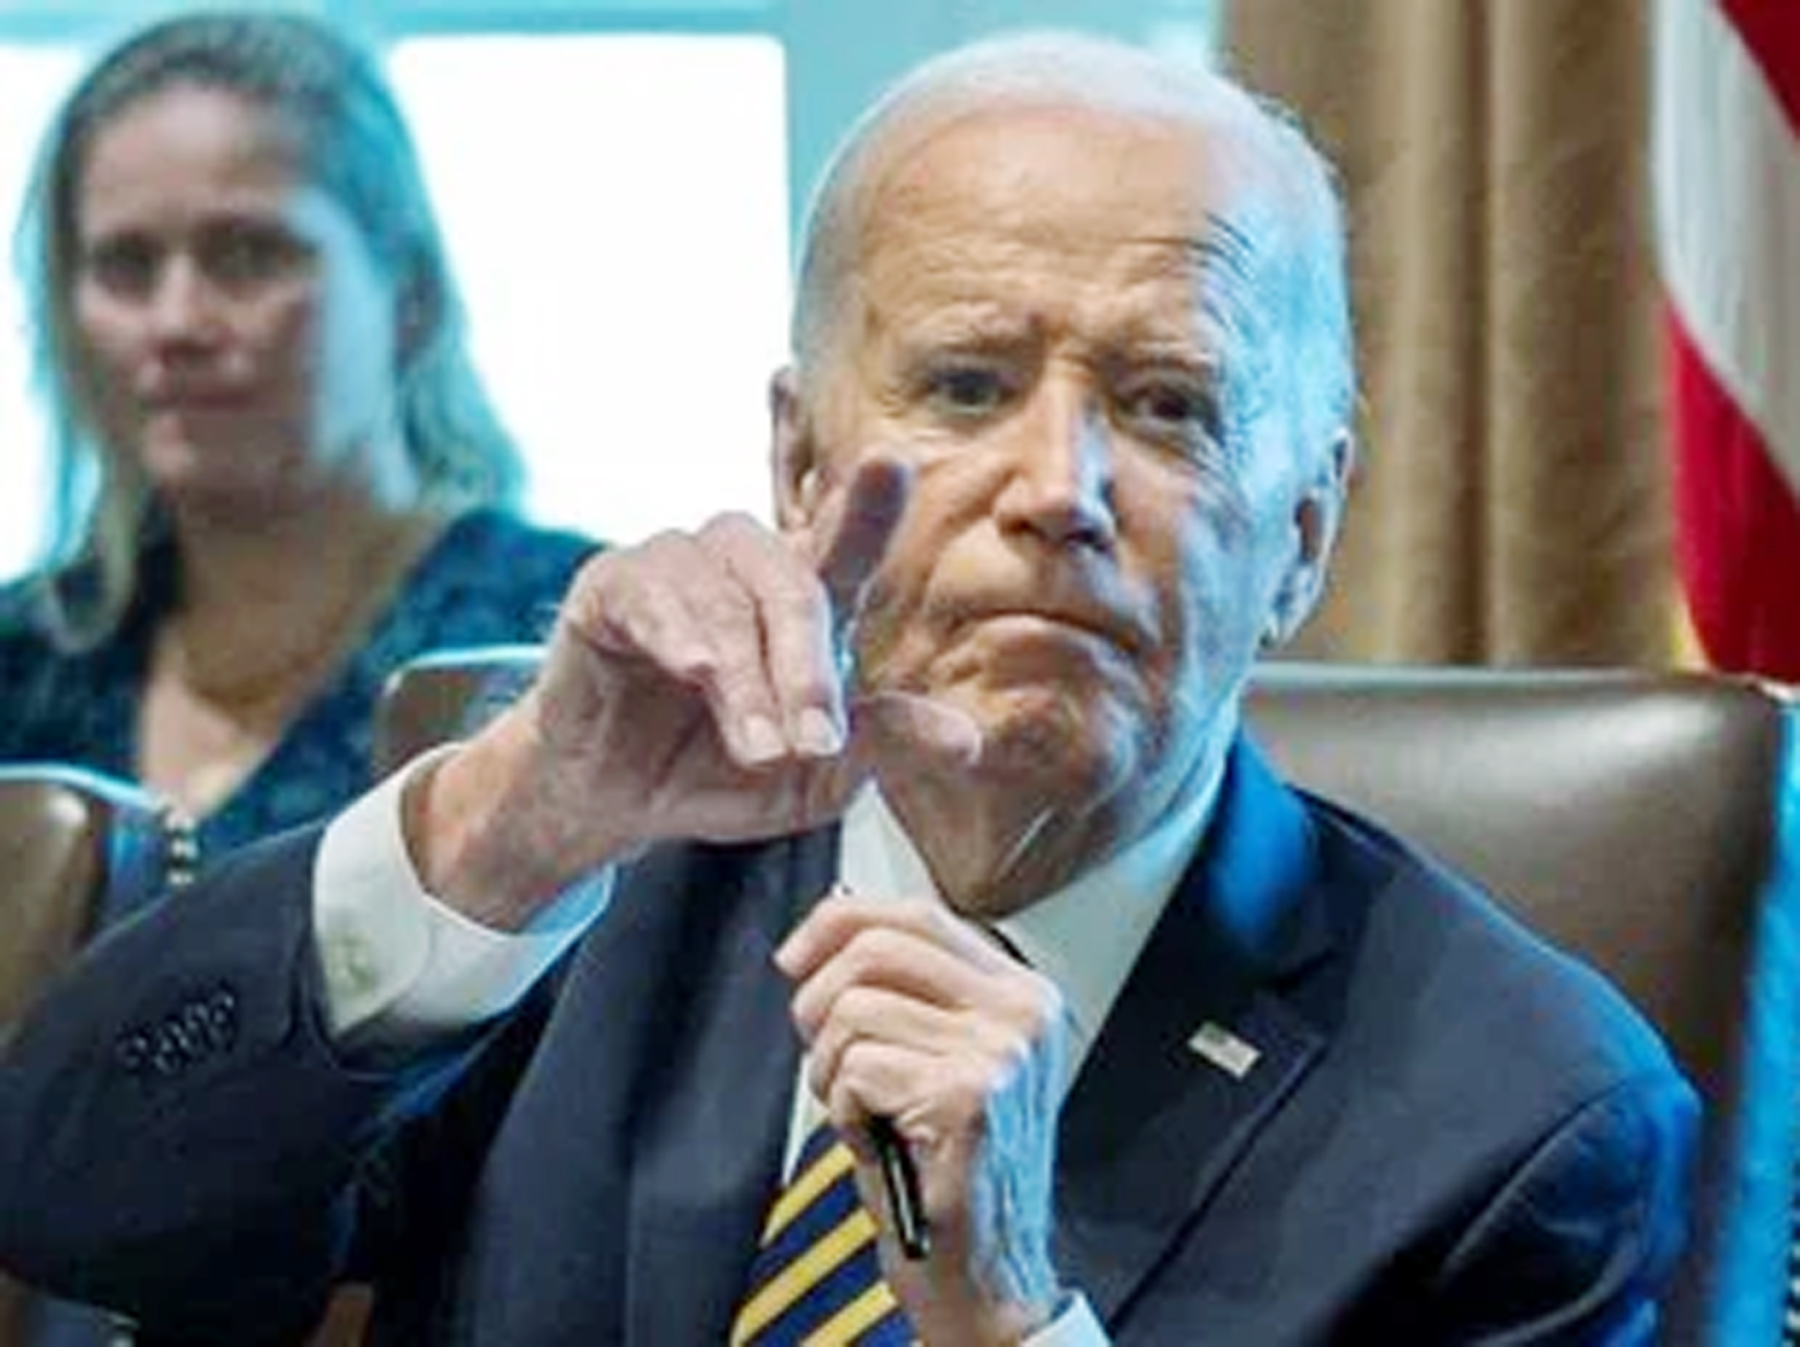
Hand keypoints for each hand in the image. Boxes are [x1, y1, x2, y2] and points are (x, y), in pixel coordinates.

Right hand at [412, 454, 979, 924]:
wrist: (619, 806)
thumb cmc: (720, 774)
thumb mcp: (816, 777)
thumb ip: (885, 744)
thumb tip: (968, 741)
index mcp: (805, 599)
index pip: (847, 542)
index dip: (869, 502)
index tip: (890, 462)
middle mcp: (746, 566)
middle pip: (795, 584)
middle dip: (809, 668)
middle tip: (814, 744)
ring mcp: (678, 567)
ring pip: (727, 599)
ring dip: (746, 678)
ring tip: (758, 749)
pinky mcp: (610, 586)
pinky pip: (650, 593)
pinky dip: (678, 634)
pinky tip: (692, 669)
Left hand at [776, 889, 1069, 1344]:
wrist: (986, 1270)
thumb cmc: (948, 1167)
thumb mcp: (939, 1053)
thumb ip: (906, 986)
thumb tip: (832, 920)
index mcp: (1020, 991)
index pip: (918, 914)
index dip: (840, 921)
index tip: (798, 955)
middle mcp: (1021, 1012)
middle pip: (878, 947)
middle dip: (819, 998)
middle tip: (823, 1050)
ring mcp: (1000, 1051)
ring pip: (855, 1010)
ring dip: (831, 1068)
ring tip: (861, 1110)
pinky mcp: (967, 1096)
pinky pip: (857, 1067)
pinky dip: (843, 1109)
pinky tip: (875, 1139)